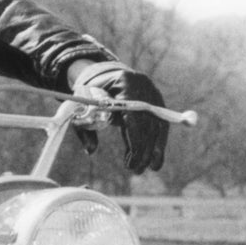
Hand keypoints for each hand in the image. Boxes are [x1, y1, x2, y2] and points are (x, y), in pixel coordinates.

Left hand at [69, 59, 168, 174]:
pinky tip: (155, 162)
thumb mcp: (84, 106)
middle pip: (149, 123)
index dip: (135, 139)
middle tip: (135, 170)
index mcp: (126, 84)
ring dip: (152, 151)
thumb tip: (90, 151)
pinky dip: (158, 144)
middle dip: (144, 150)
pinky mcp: (158, 102)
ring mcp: (154, 95)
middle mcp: (144, 88)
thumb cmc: (93, 92)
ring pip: (158, 126)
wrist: (108, 74)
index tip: (131, 159)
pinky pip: (161, 125)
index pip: (135, 115)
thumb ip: (85, 126)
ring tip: (144, 169)